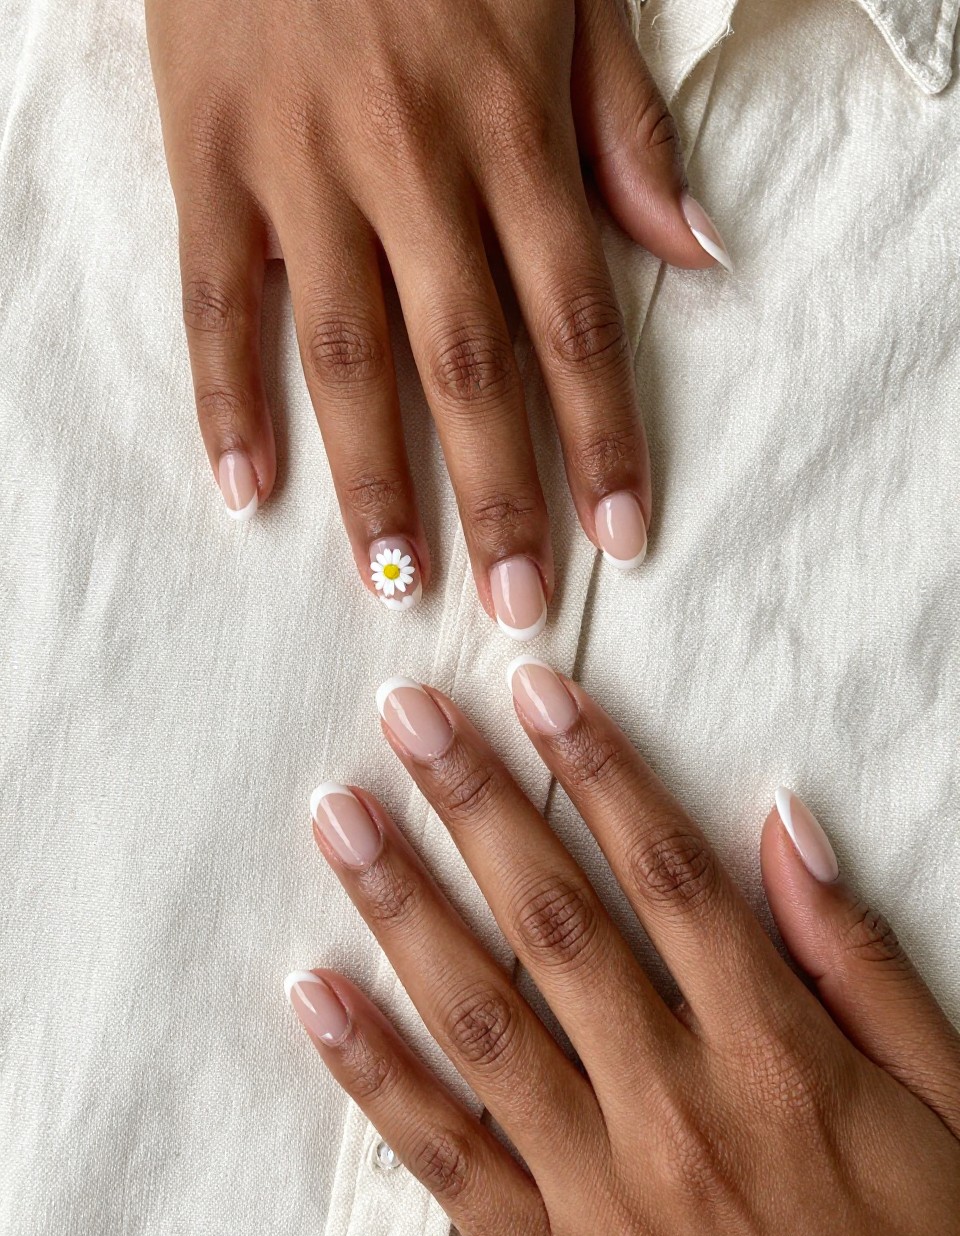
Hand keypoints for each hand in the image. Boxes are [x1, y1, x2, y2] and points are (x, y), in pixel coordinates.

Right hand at [145, 0, 729, 631]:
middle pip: (468, 363)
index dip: (604, 439)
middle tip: (516, 603)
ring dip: (376, 480)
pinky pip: (215, 298)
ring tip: (399, 578)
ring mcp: (301, 164)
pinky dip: (225, 398)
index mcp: (511, 127)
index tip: (622, 534)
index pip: (575, 319)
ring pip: (347, 353)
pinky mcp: (208, 154)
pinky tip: (245, 490)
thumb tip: (692, 252)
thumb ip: (624, 128)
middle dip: (501, 494)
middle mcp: (412, 161)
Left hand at [286, 665, 959, 1235]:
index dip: (598, 769)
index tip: (536, 693)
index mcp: (776, 1055)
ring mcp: (602, 1191)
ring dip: (403, 908)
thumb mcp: (940, 1097)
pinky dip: (372, 1076)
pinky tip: (317, 997)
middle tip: (410, 715)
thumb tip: (782, 833)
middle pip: (555, 923)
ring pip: (482, 1022)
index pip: (668, 872)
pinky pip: (447, 1158)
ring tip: (344, 820)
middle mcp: (677, 1109)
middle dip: (474, 805)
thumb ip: (858, 962)